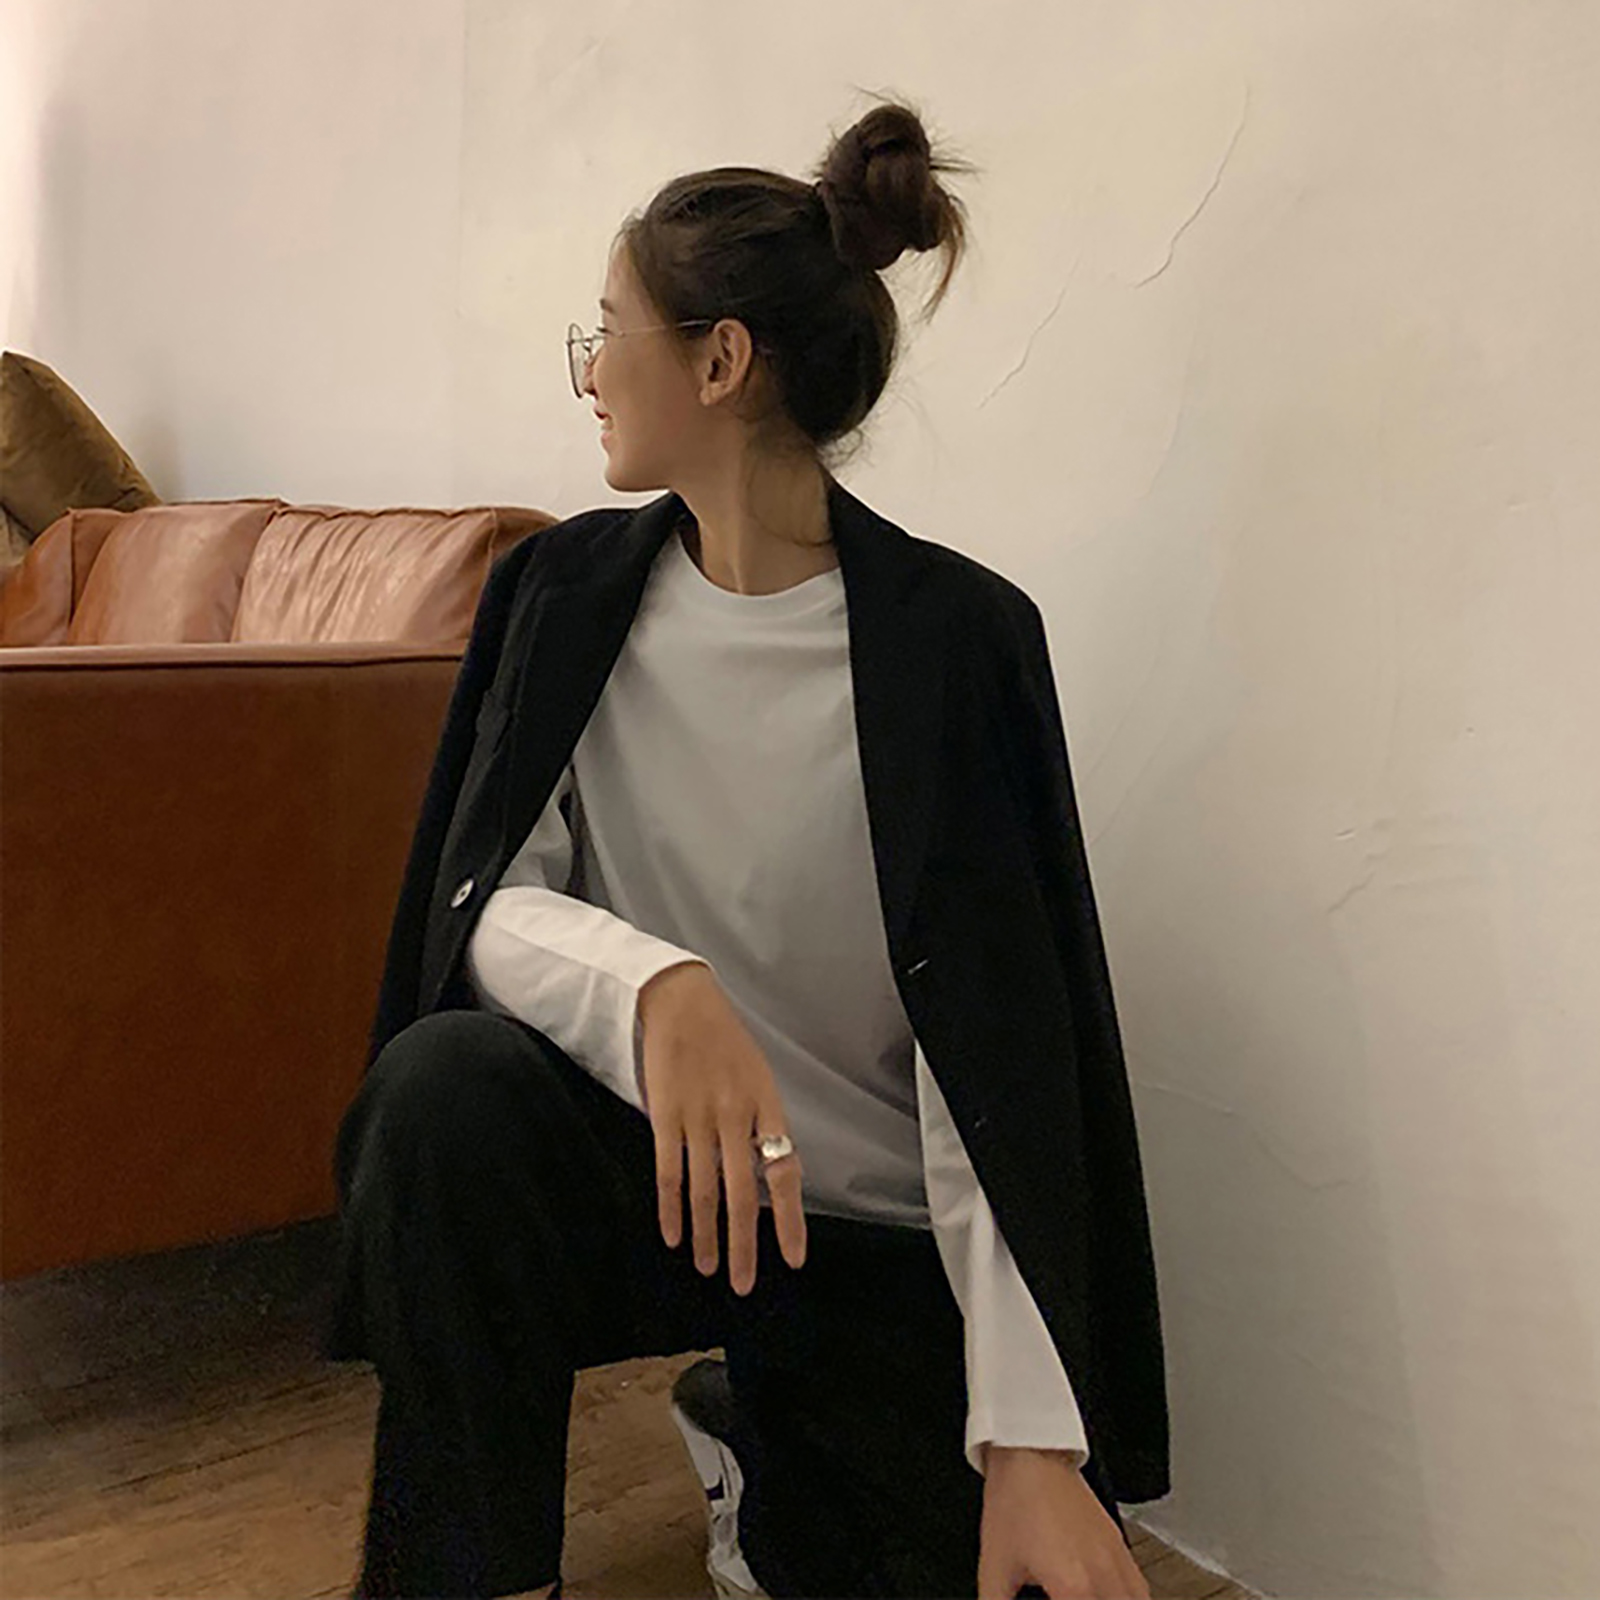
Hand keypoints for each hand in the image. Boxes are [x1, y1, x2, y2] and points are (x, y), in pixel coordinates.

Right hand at [636, 962, 806, 1296]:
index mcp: (766, 1106)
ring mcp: (699, 1116)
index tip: (793, 1258)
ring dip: (708, 1235)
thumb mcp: (757, 1076)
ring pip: (704, 1191)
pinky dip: (671, 1208)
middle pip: (743, 1193)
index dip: (789, 1219)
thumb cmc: (723, 1040)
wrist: (681, 1000)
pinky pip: (669, 1171)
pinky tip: (673, 1235)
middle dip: (744, 1244)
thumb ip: (761, 1125)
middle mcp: (736, 1116)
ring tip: (710, 1267)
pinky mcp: (665, 1114)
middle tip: (742, 1283)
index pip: (784, 1172)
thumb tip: (766, 1175)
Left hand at [977, 1447, 1149, 1598]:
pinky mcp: (1120, 1545)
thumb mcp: (995, 1568)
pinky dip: (1130, 1599)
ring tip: (1084, 1599)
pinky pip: (1139, 1590)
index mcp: (1075, 1589)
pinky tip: (1112, 1598)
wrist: (1031, 1455)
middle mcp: (1104, 1578)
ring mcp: (1117, 1561)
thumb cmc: (1016, 1501)